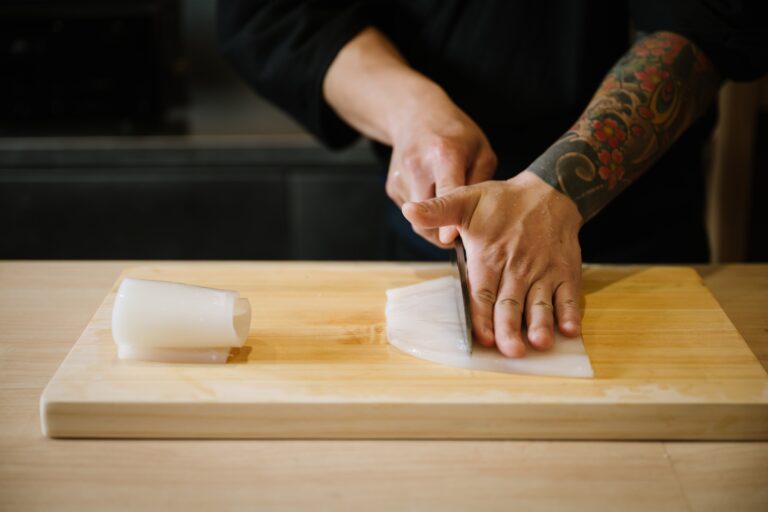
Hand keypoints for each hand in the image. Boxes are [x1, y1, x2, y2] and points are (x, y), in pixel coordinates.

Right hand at [322, 28, 495, 247]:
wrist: (414, 114)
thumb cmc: (455, 133)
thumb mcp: (481, 150)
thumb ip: (482, 183)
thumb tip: (477, 219)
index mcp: (444, 153)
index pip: (446, 191)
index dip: (447, 218)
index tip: (449, 239)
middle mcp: (417, 165)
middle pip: (426, 216)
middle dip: (442, 231)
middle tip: (459, 232)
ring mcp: (400, 177)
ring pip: (417, 219)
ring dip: (433, 221)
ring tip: (446, 203)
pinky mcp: (391, 187)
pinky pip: (411, 213)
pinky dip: (424, 212)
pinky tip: (431, 191)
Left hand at [402, 171, 582, 356]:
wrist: (548, 191)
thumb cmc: (501, 202)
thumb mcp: (465, 200)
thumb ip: (438, 211)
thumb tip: (409, 210)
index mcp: (490, 256)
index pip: (482, 291)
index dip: (482, 316)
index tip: (482, 337)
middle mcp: (517, 268)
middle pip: (511, 303)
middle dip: (510, 328)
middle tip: (511, 350)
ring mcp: (544, 272)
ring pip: (540, 303)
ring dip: (541, 323)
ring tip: (540, 343)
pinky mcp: (566, 273)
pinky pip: (570, 295)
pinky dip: (571, 313)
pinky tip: (571, 331)